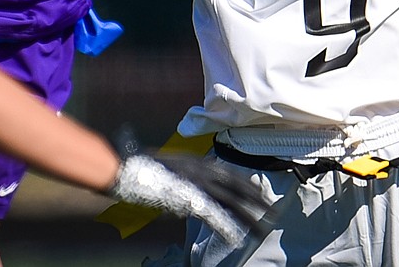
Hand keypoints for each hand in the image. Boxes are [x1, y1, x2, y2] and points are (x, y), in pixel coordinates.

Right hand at [108, 153, 270, 243]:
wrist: (125, 166)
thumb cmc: (140, 167)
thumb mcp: (168, 170)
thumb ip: (183, 179)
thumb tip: (189, 195)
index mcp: (196, 161)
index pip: (228, 174)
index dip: (245, 184)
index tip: (259, 193)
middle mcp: (199, 169)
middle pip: (235, 185)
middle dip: (256, 199)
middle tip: (273, 210)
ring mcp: (194, 182)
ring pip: (230, 201)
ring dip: (249, 215)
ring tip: (264, 227)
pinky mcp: (186, 197)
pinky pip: (211, 215)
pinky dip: (225, 226)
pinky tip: (236, 237)